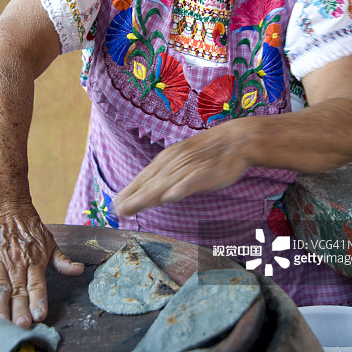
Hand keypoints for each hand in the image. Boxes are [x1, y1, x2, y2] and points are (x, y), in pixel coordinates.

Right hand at [0, 207, 83, 327]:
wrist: (4, 204)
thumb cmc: (28, 226)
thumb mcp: (49, 242)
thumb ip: (62, 261)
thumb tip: (79, 271)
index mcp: (34, 261)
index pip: (37, 284)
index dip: (38, 300)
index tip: (39, 316)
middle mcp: (16, 264)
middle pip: (18, 290)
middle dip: (19, 309)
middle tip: (20, 326)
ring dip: (0, 305)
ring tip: (1, 321)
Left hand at [114, 122, 250, 215]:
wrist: (235, 140)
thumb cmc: (209, 155)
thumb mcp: (184, 163)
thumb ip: (169, 178)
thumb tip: (155, 194)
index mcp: (167, 161)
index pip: (144, 179)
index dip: (130, 192)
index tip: (115, 206)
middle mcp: (173, 163)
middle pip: (150, 182)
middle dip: (133, 197)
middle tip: (117, 211)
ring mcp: (188, 167)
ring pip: (165, 184)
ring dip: (148, 196)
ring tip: (133, 207)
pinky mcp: (204, 172)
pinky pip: (190, 181)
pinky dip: (180, 188)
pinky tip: (170, 197)